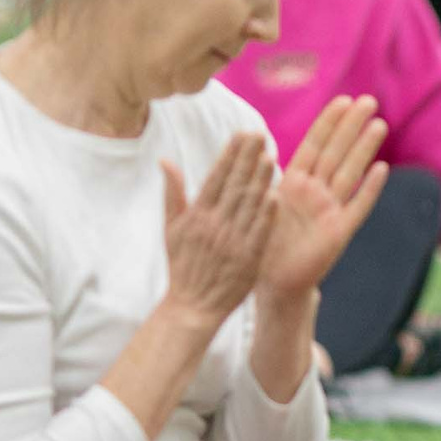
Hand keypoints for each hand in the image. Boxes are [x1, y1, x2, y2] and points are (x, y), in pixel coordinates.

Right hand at [162, 135, 276, 321]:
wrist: (193, 306)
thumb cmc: (183, 265)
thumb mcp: (171, 229)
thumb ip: (173, 194)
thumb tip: (165, 160)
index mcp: (196, 216)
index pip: (215, 178)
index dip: (230, 155)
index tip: (241, 134)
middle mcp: (214, 226)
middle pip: (234, 186)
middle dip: (247, 159)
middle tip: (260, 135)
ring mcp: (232, 242)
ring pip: (248, 206)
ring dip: (260, 180)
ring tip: (270, 156)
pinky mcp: (248, 258)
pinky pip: (259, 232)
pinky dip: (267, 214)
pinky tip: (275, 194)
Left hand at [259, 96, 389, 299]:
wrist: (272, 282)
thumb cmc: (262, 243)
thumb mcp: (256, 204)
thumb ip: (258, 175)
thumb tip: (249, 140)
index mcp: (294, 183)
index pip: (314, 145)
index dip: (328, 122)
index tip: (343, 99)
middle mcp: (315, 192)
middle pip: (336, 152)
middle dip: (352, 126)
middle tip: (369, 100)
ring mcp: (330, 211)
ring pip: (350, 173)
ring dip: (364, 149)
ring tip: (379, 124)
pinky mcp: (339, 232)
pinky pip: (357, 207)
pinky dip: (370, 189)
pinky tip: (382, 169)